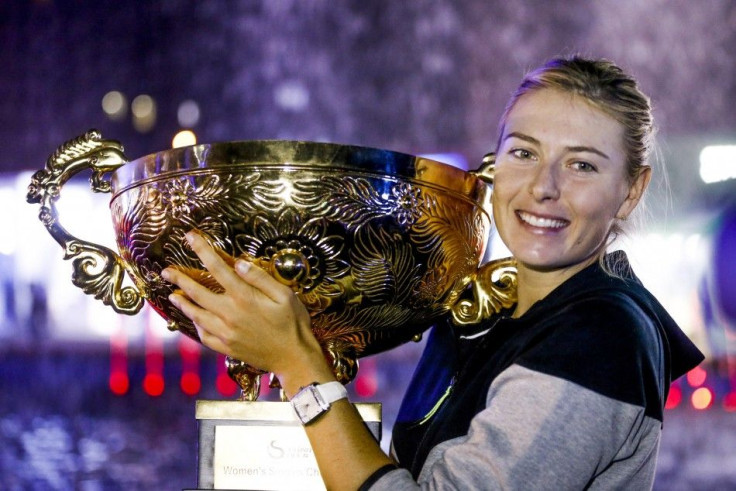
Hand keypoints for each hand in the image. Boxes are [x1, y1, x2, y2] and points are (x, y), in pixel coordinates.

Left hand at [161, 231, 330, 388]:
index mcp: (244, 298)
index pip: (217, 268)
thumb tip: (238, 264)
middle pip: (197, 293)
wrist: (294, 358)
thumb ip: (260, 278)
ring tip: (172, 296)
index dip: (202, 250)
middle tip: (166, 272)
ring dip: (182, 304)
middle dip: (180, 279)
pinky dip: (196, 326)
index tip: (189, 237)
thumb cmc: (294, 323)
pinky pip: (204, 336)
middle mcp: (230, 314)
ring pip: (196, 315)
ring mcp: (225, 333)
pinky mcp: (226, 348)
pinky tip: (195, 320)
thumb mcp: (285, 296)